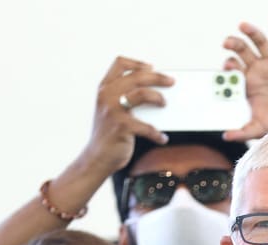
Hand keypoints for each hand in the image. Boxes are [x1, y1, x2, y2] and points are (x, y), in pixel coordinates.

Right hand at [78, 56, 173, 174]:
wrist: (96, 157)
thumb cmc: (108, 133)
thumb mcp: (110, 110)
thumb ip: (123, 96)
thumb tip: (153, 90)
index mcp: (104, 88)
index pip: (119, 64)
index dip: (137, 63)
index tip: (151, 67)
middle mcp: (106, 95)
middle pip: (137, 77)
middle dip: (158, 77)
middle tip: (171, 82)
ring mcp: (113, 110)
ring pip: (143, 94)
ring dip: (158, 98)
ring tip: (165, 104)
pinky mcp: (121, 127)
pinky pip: (147, 127)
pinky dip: (157, 134)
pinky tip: (162, 138)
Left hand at [221, 16, 267, 141]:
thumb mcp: (260, 127)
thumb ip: (243, 132)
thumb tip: (225, 137)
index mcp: (249, 82)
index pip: (234, 68)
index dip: (229, 65)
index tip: (227, 67)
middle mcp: (260, 69)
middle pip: (243, 50)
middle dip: (234, 44)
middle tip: (227, 43)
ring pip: (260, 42)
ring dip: (251, 32)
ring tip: (243, 26)